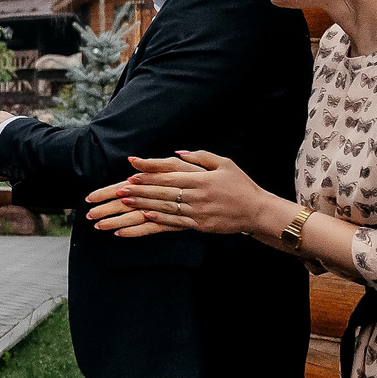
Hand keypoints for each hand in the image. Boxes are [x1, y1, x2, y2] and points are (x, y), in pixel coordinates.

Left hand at [85, 150, 281, 238]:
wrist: (257, 211)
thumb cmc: (241, 185)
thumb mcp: (225, 164)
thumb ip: (201, 157)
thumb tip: (178, 152)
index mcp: (202, 179)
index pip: (169, 176)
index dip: (148, 175)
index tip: (131, 173)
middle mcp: (197, 195)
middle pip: (162, 192)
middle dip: (139, 191)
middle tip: (119, 189)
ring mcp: (198, 211)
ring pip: (165, 207)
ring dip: (143, 205)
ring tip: (125, 203)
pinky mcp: (200, 225)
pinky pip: (175, 222)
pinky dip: (159, 219)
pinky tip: (145, 216)